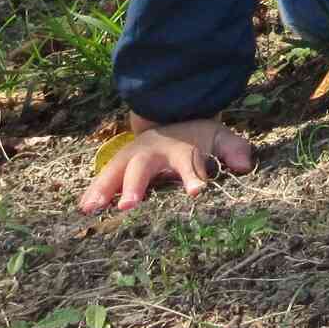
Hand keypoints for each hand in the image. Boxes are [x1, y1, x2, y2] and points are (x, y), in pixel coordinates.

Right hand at [78, 113, 254, 212]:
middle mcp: (152, 152)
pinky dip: (93, 191)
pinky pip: (104, 179)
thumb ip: (233, 149)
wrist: (171, 119)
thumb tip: (245, 164)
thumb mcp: (219, 138)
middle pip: (142, 167)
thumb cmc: (197, 138)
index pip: (188, 162)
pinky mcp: (119, 166)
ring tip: (92, 209)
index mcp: (180, 148)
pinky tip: (83, 209)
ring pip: (116, 171)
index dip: (193, 177)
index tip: (197, 192)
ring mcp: (132, 157)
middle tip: (128, 206)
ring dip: (104, 189)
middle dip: (134, 186)